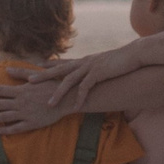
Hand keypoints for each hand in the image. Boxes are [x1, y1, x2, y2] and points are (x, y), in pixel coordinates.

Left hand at [0, 71, 78, 135]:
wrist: (66, 100)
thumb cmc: (52, 85)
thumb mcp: (37, 76)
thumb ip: (21, 72)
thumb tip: (7, 68)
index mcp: (21, 91)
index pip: (0, 90)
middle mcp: (21, 103)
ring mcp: (25, 114)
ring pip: (5, 117)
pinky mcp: (32, 123)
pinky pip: (16, 128)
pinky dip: (6, 129)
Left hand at [27, 42, 142, 106]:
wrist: (135, 54)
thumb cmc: (121, 61)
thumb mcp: (103, 63)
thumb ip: (94, 68)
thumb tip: (90, 73)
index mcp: (84, 60)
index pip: (63, 62)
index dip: (49, 64)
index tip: (35, 66)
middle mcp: (84, 62)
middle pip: (59, 69)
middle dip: (43, 75)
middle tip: (29, 81)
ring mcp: (90, 67)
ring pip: (69, 80)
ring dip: (58, 93)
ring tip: (49, 103)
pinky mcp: (98, 73)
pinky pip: (86, 88)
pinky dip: (80, 98)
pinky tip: (76, 108)